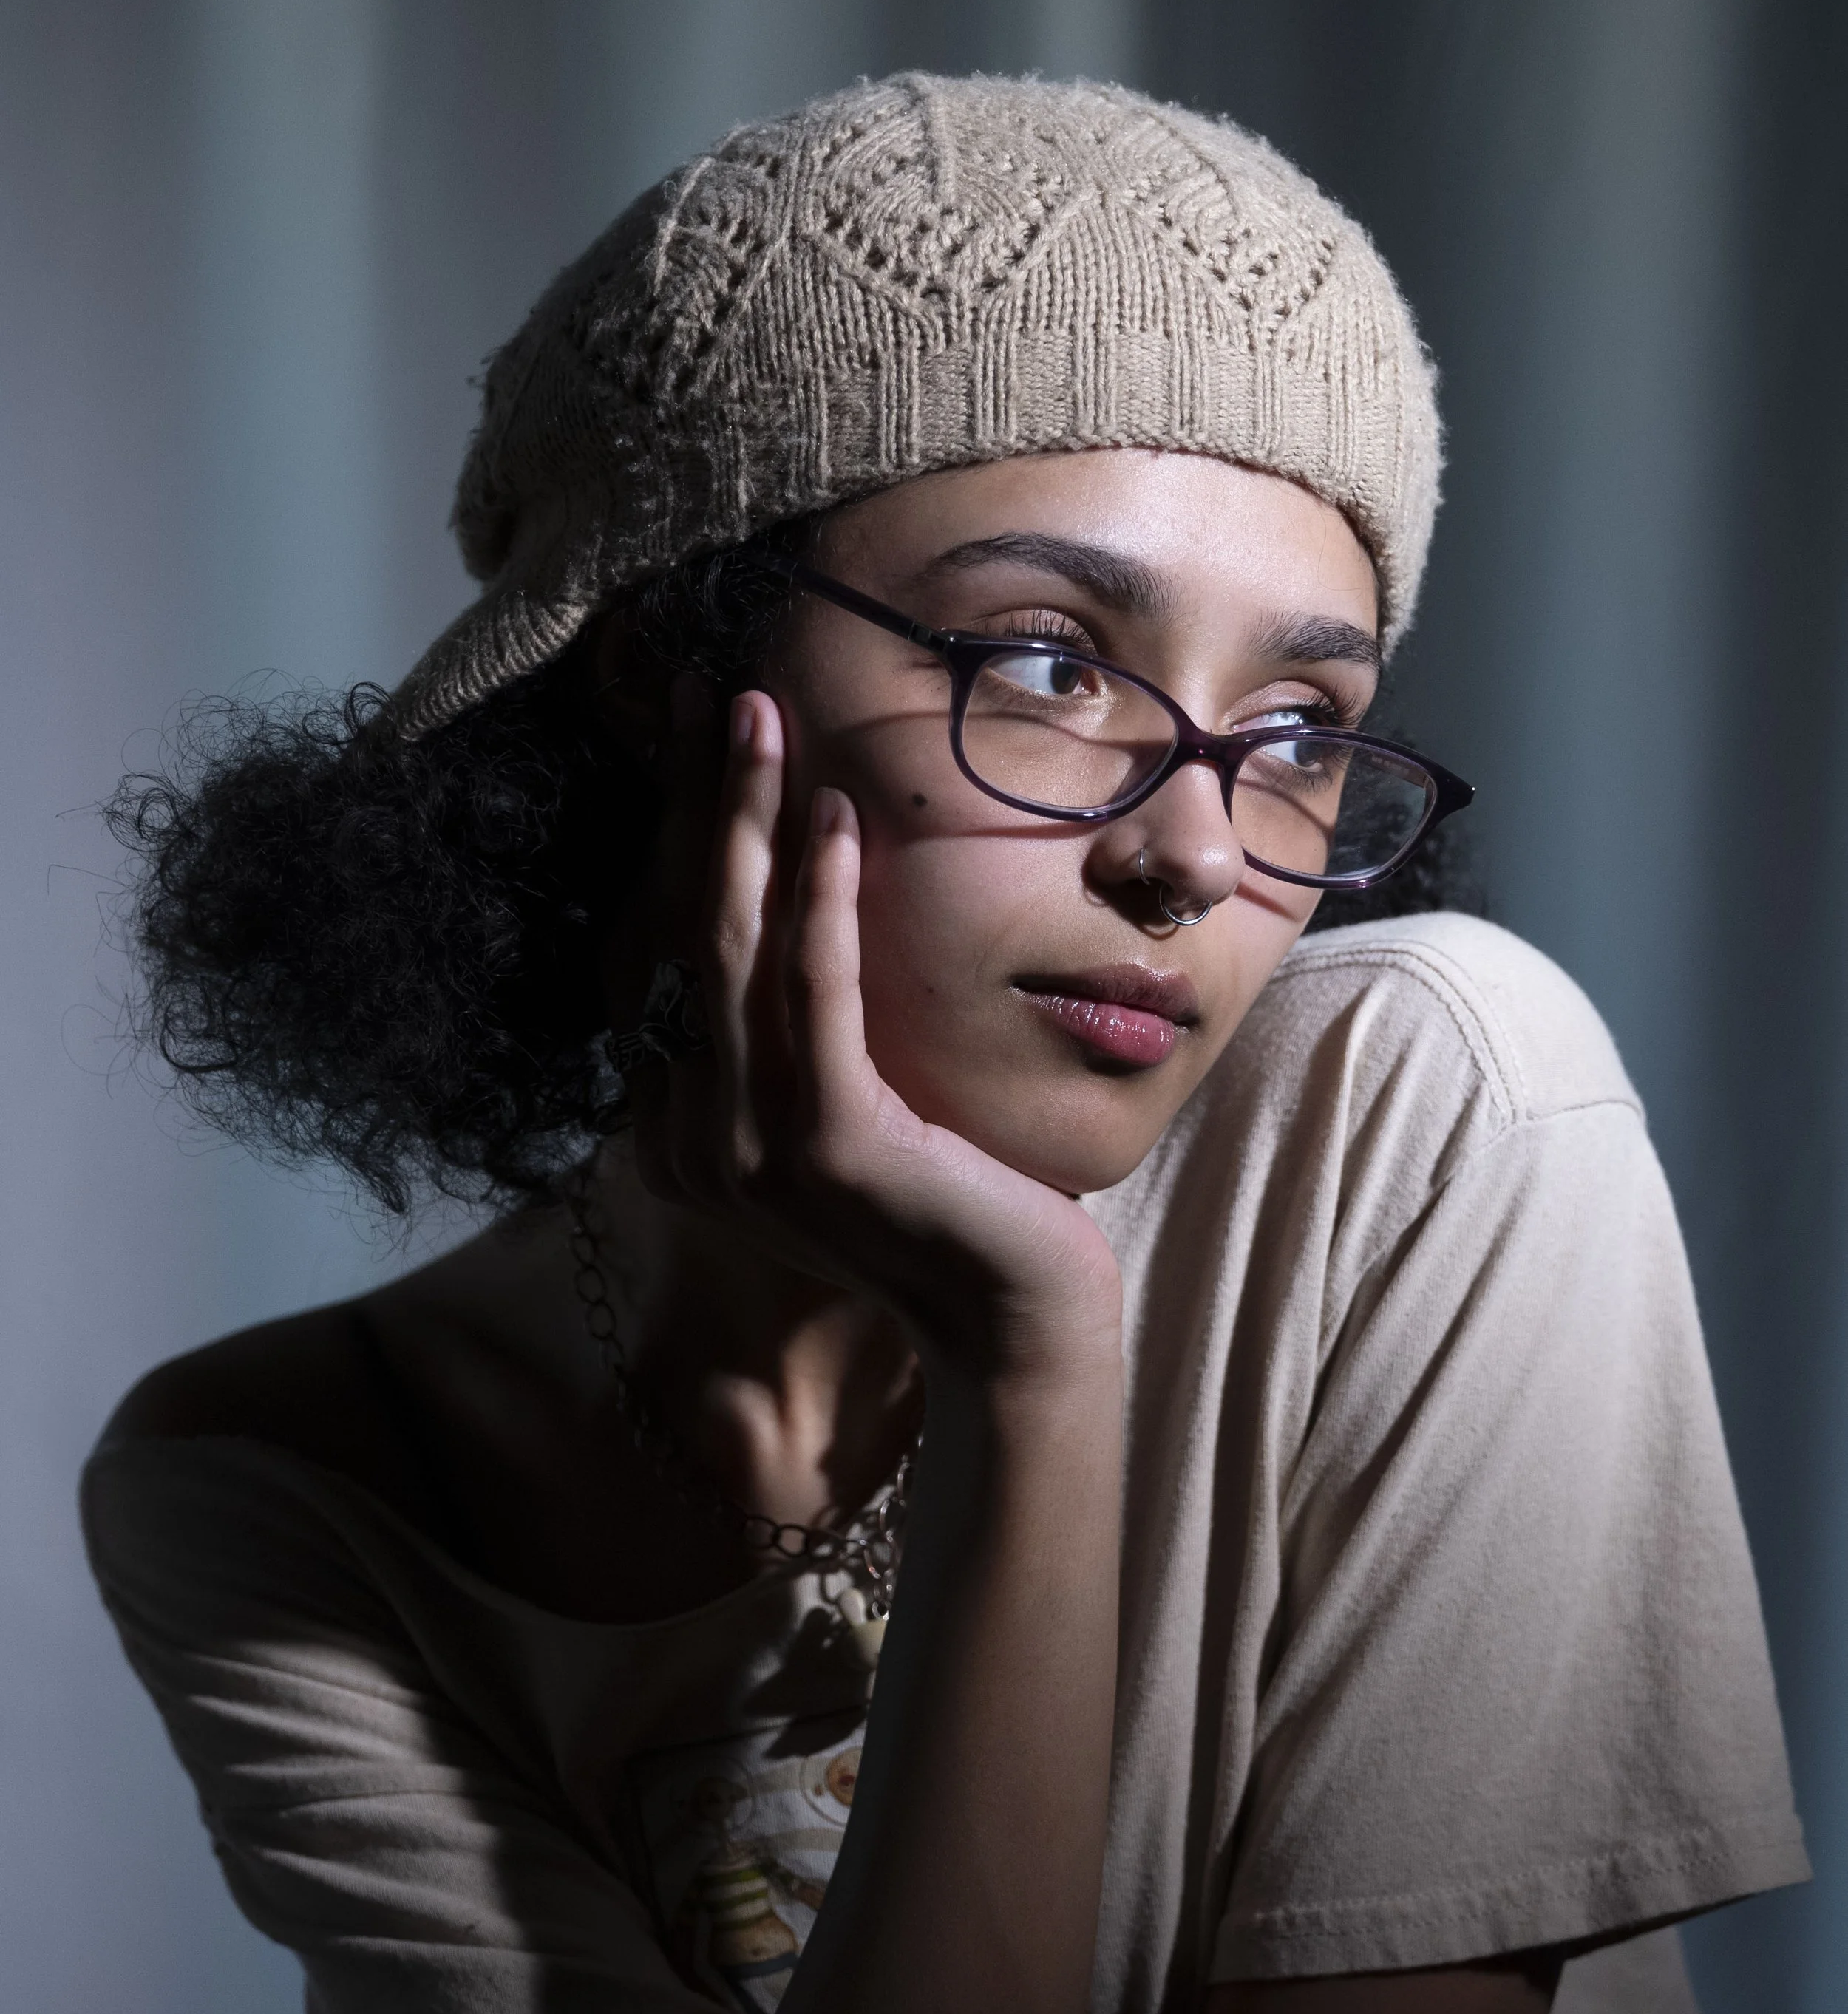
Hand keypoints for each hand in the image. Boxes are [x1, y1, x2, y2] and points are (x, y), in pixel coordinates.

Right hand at [629, 689, 1121, 1377]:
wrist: (1008, 1318)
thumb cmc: (945, 1201)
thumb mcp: (842, 1109)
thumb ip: (789, 1037)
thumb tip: (781, 913)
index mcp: (685, 1130)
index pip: (673, 954)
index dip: (686, 839)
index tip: (705, 739)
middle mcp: (694, 1139)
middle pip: (686, 934)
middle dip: (698, 804)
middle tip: (714, 695)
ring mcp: (750, 1149)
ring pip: (733, 951)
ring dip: (746, 822)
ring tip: (759, 719)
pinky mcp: (824, 1147)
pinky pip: (816, 997)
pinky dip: (822, 902)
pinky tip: (833, 818)